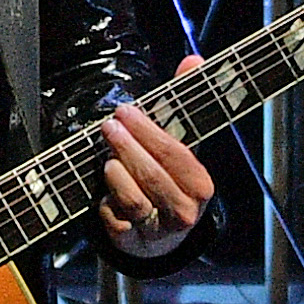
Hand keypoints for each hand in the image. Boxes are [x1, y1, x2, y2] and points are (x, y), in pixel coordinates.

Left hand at [96, 58, 212, 258]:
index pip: (177, 154)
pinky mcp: (131, 243)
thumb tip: (192, 60)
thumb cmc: (168, 180)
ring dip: (117, 176)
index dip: (149, 131)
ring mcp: (157, 230)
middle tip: (108, 125)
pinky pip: (114, 222)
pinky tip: (102, 192)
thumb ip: (182, 104)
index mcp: (201, 186)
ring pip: (135, 201)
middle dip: (127, 147)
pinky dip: (105, 204)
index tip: (126, 110)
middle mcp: (184, 212)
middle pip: (154, 176)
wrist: (159, 236)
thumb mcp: (178, 145)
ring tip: (106, 159)